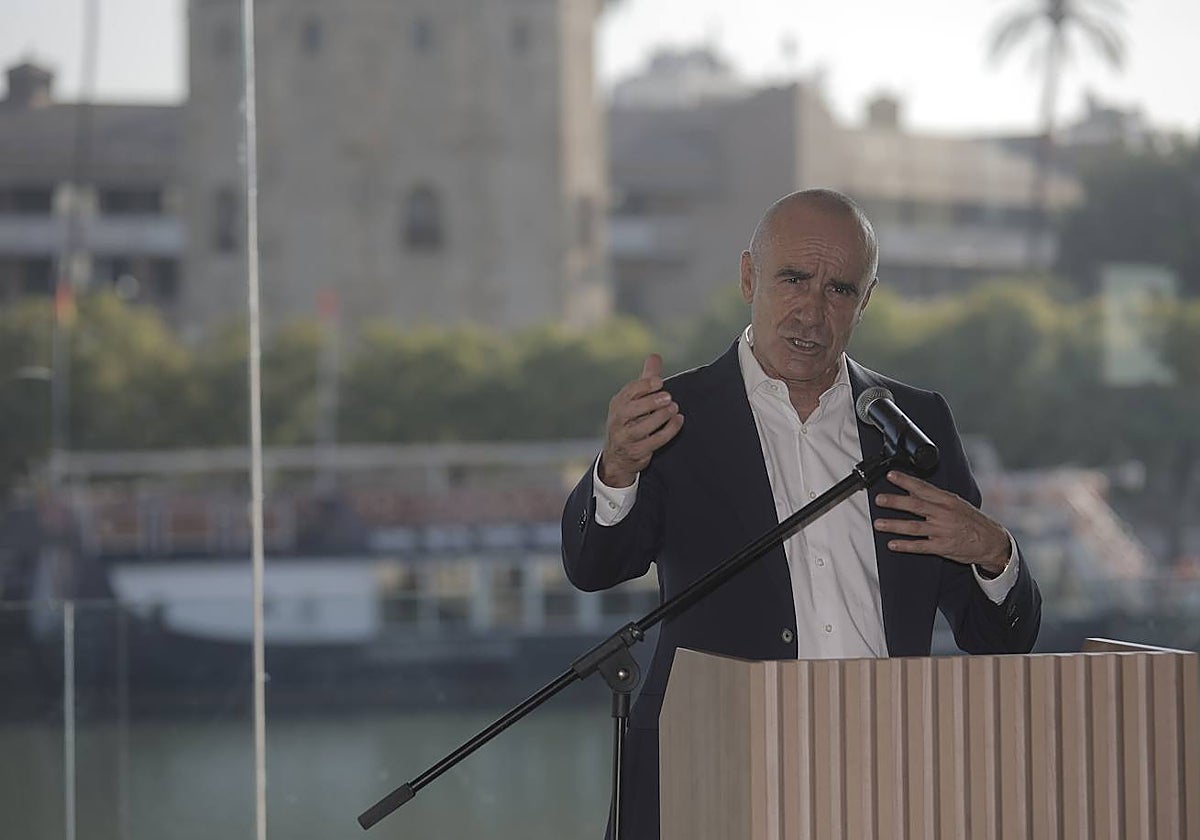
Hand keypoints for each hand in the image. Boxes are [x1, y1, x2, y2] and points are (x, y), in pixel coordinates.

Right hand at [598, 354, 684, 487]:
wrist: (617, 456)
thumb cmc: (629, 422)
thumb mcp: (633, 400)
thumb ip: (645, 380)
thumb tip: (654, 356)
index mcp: (618, 404)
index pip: (629, 392)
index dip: (644, 385)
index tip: (659, 382)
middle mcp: (618, 420)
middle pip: (632, 409)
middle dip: (651, 402)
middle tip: (668, 397)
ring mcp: (626, 437)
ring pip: (643, 427)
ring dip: (661, 417)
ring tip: (674, 408)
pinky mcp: (637, 451)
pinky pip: (654, 441)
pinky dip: (669, 431)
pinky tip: (679, 421)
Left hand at [873, 471, 1010, 574]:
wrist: (992, 541)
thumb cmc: (972, 521)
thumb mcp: (957, 503)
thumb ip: (935, 498)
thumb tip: (912, 491)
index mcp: (947, 500)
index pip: (923, 488)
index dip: (906, 481)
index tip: (891, 476)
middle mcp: (944, 514)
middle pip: (916, 506)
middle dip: (895, 502)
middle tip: (879, 499)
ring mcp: (942, 531)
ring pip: (914, 527)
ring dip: (894, 525)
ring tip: (879, 524)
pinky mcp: (943, 547)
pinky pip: (920, 546)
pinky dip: (905, 545)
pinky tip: (893, 544)